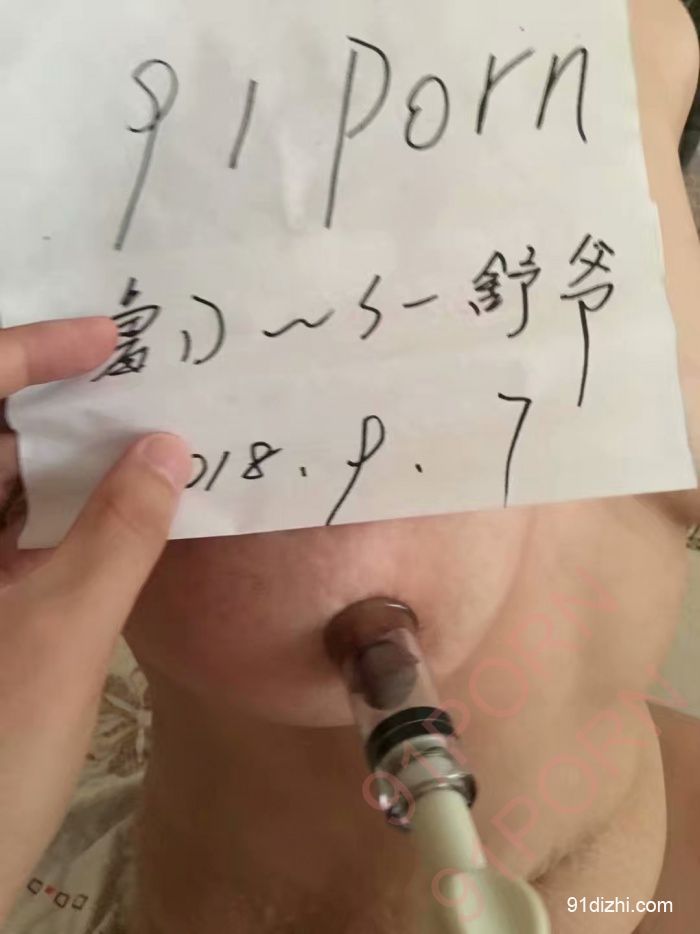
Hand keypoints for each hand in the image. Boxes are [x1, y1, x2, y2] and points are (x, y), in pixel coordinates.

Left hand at [0, 317, 190, 921]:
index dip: (30, 354)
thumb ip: (119, 534)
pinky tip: (128, 505)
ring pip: (10, 488)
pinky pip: (25, 536)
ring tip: (145, 429)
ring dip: (73, 458)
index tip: (108, 338)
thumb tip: (165, 449)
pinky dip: (75, 514)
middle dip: (58, 398)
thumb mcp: (62, 632)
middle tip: (138, 378)